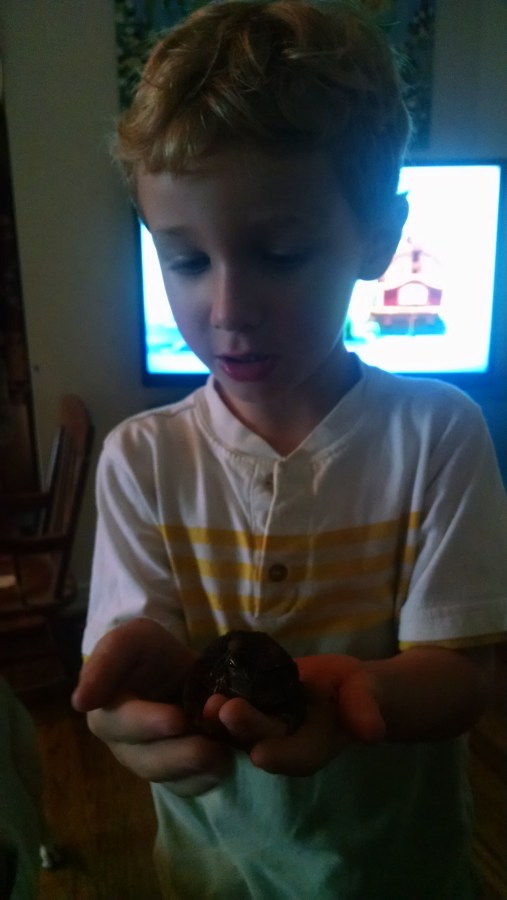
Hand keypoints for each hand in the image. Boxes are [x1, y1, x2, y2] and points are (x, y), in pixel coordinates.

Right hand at [71, 619, 233, 795]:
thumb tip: (80, 702)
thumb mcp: (134, 640)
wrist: (181, 672)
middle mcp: (123, 745)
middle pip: (145, 759)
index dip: (147, 723)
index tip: (176, 719)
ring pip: (167, 777)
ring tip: (220, 752)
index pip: (120, 722)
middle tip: (208, 742)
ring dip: (196, 766)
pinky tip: (225, 762)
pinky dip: (207, 778)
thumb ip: (107, 659)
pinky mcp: (175, 778)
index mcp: (106, 712)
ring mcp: (149, 764)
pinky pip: (187, 787)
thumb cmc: (151, 654)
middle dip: (178, 751)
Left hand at [202, 654, 385, 775]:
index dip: (281, 756)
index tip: (261, 755)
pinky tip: (199, 685)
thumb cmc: (360, 692)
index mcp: (315, 746)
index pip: (298, 756)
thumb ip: (363, 709)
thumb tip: (371, 730)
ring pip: (241, 728)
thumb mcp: (366, 694)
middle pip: (263, 740)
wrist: (344, 686)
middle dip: (244, 729)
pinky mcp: (252, 707)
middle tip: (223, 710)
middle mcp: (285, 743)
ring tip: (206, 701)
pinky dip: (217, 700)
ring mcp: (266, 726)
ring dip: (221, 719)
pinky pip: (233, 705)